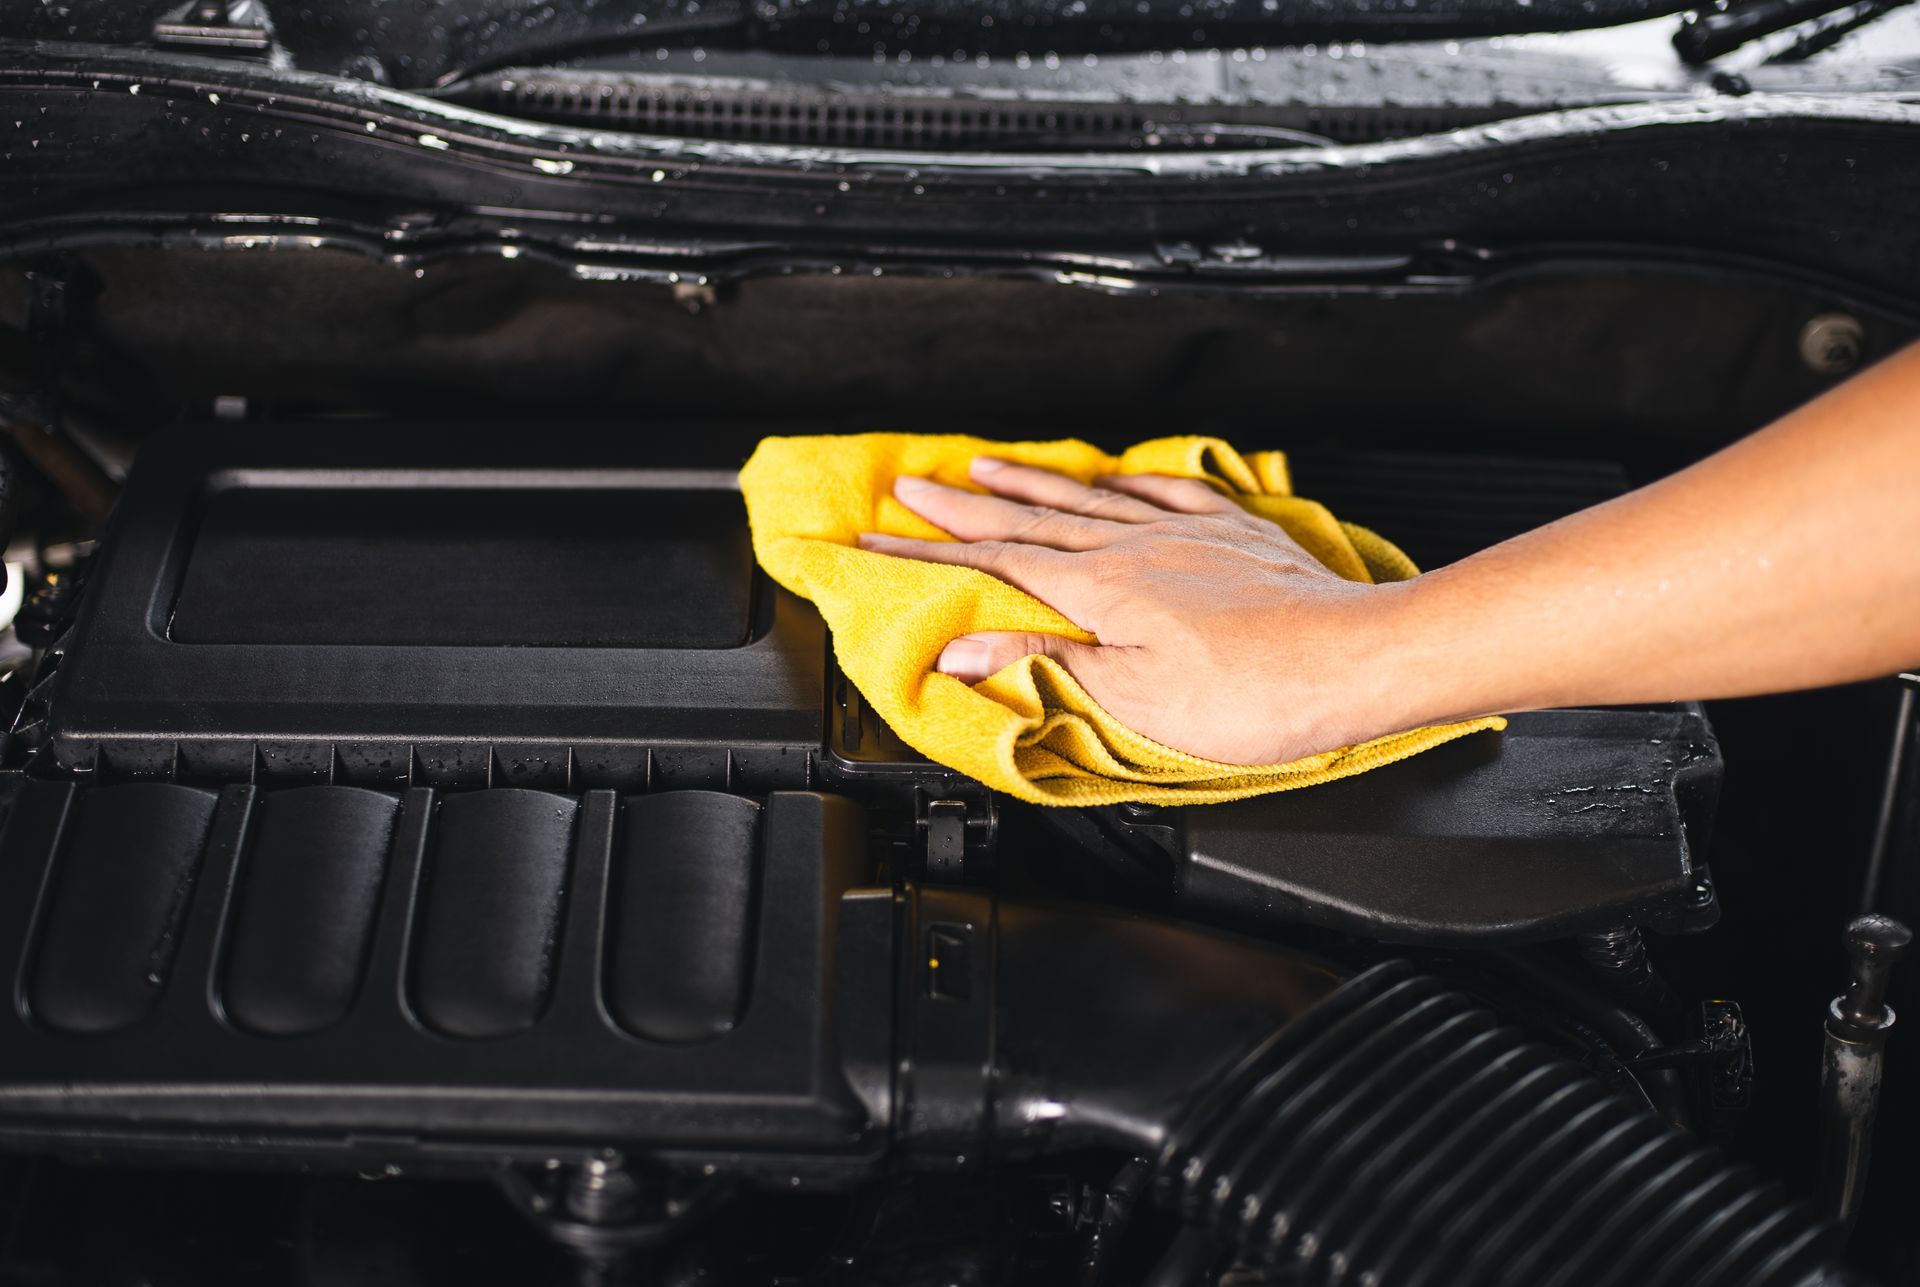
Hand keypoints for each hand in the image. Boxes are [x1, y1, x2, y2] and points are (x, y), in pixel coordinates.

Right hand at [857, 456, 1415, 764]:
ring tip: (984, 466)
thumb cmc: (1254, 692)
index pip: (993, 566)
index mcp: (1101, 588)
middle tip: (907, 489)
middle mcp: (1136, 546)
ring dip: (1028, 484)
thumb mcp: (1130, 696)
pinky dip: (1126, 481)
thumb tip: (960, 648)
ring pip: (1087, 498)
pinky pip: (1164, 491)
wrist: (1355, 659)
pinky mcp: (1232, 535)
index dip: (928, 556)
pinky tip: (1114, 476)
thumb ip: (1042, 662)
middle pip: (1029, 520)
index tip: (876, 543)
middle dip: (960, 507)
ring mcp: (1185, 534)